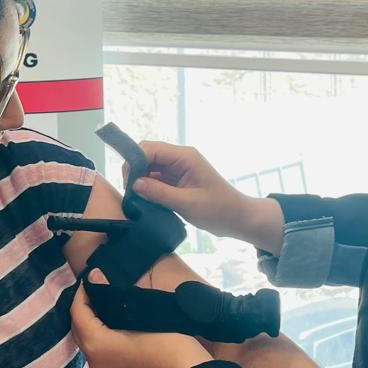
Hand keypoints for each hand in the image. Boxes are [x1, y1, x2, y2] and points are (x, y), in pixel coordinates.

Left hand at [70, 283, 210, 367]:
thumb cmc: (167, 340)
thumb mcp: (139, 311)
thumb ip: (113, 294)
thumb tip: (95, 277)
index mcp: (96, 345)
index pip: (77, 312)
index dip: (82, 292)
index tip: (92, 277)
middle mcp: (94, 360)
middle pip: (78, 328)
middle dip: (84, 306)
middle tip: (97, 286)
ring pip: (86, 340)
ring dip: (90, 321)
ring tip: (103, 301)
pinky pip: (97, 350)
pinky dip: (98, 334)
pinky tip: (110, 321)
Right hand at [124, 141, 268, 243]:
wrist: (237, 218)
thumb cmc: (218, 210)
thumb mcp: (188, 204)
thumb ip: (160, 193)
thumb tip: (134, 184)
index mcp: (185, 157)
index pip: (151, 148)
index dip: (135, 162)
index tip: (129, 183)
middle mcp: (180, 158)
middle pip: (148, 155)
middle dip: (135, 170)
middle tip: (131, 193)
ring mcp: (179, 168)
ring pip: (150, 167)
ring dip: (141, 180)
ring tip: (136, 199)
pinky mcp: (178, 179)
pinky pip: (156, 178)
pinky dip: (148, 187)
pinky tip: (145, 200)